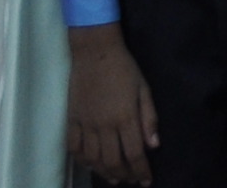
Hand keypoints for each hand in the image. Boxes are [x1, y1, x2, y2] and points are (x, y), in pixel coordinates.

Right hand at [68, 26, 159, 184]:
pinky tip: (91, 165)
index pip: (135, 153)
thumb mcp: (144, 89)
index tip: (146, 180)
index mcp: (125, 117)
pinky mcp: (72, 120)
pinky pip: (74, 148)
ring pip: (93, 159)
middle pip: (113, 161)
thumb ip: (149, 118)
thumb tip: (154, 145)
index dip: (141, 171)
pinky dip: (82, 161)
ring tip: (114, 178)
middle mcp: (104, 125)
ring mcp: (86, 124)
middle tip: (132, 180)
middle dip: (125, 175)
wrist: (94, 52)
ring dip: (104, 173)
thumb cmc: (124, 68)